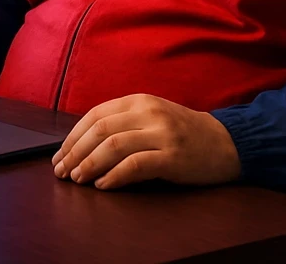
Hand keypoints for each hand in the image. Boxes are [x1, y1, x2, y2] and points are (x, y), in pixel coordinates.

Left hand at [51, 94, 241, 189]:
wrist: (226, 142)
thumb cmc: (183, 132)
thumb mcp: (151, 117)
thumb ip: (123, 123)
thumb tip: (82, 145)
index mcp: (139, 100)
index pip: (95, 115)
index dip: (72, 136)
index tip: (59, 155)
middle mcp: (149, 113)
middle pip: (100, 130)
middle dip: (75, 152)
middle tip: (62, 171)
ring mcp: (162, 134)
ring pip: (114, 145)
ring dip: (89, 164)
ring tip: (77, 178)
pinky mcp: (173, 157)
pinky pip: (136, 165)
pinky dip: (114, 176)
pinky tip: (103, 185)